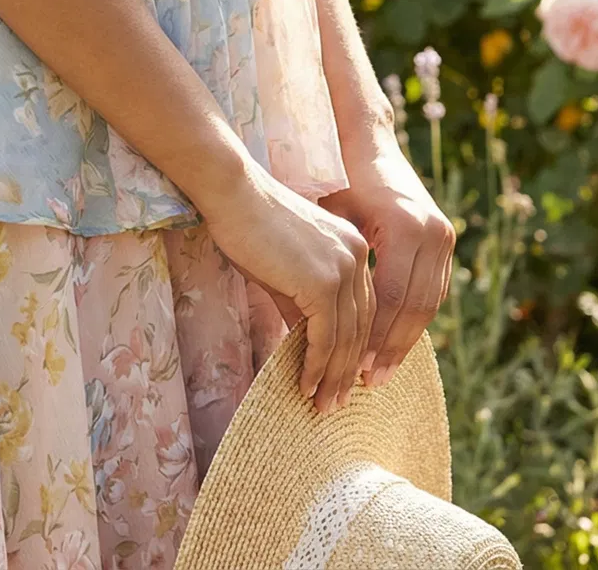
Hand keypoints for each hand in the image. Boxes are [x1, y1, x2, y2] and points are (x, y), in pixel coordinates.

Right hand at [199, 155, 373, 414]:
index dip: (355, 348)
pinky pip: (325, 337)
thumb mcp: (287, 269)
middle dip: (347, 371)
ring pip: (345, 338)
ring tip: (322, 404)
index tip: (345, 378)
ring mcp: (344, 270)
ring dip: (333, 377)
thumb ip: (305, 304)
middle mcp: (358, 258)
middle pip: (360, 328)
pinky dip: (316, 366)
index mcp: (355, 249)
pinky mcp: (323, 283)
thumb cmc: (250, 225)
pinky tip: (306, 385)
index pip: (363, 310)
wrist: (233, 194)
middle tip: (335, 402)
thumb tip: (310, 348)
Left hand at [318, 138, 455, 388]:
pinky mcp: (445, 239)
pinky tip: (395, 340)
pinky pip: (433, 290)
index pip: (393, 297)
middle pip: (416, 306)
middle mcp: (432, 233)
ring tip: (381, 370)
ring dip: (405, 339)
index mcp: (405, 227)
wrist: (370, 143)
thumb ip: (333, 268)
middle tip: (370, 381)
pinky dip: (414, 318)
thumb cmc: (339, 179)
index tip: (355, 366)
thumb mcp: (333, 219)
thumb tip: (304, 323)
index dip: (374, 335)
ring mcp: (444, 235)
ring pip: (429, 303)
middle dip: (392, 347)